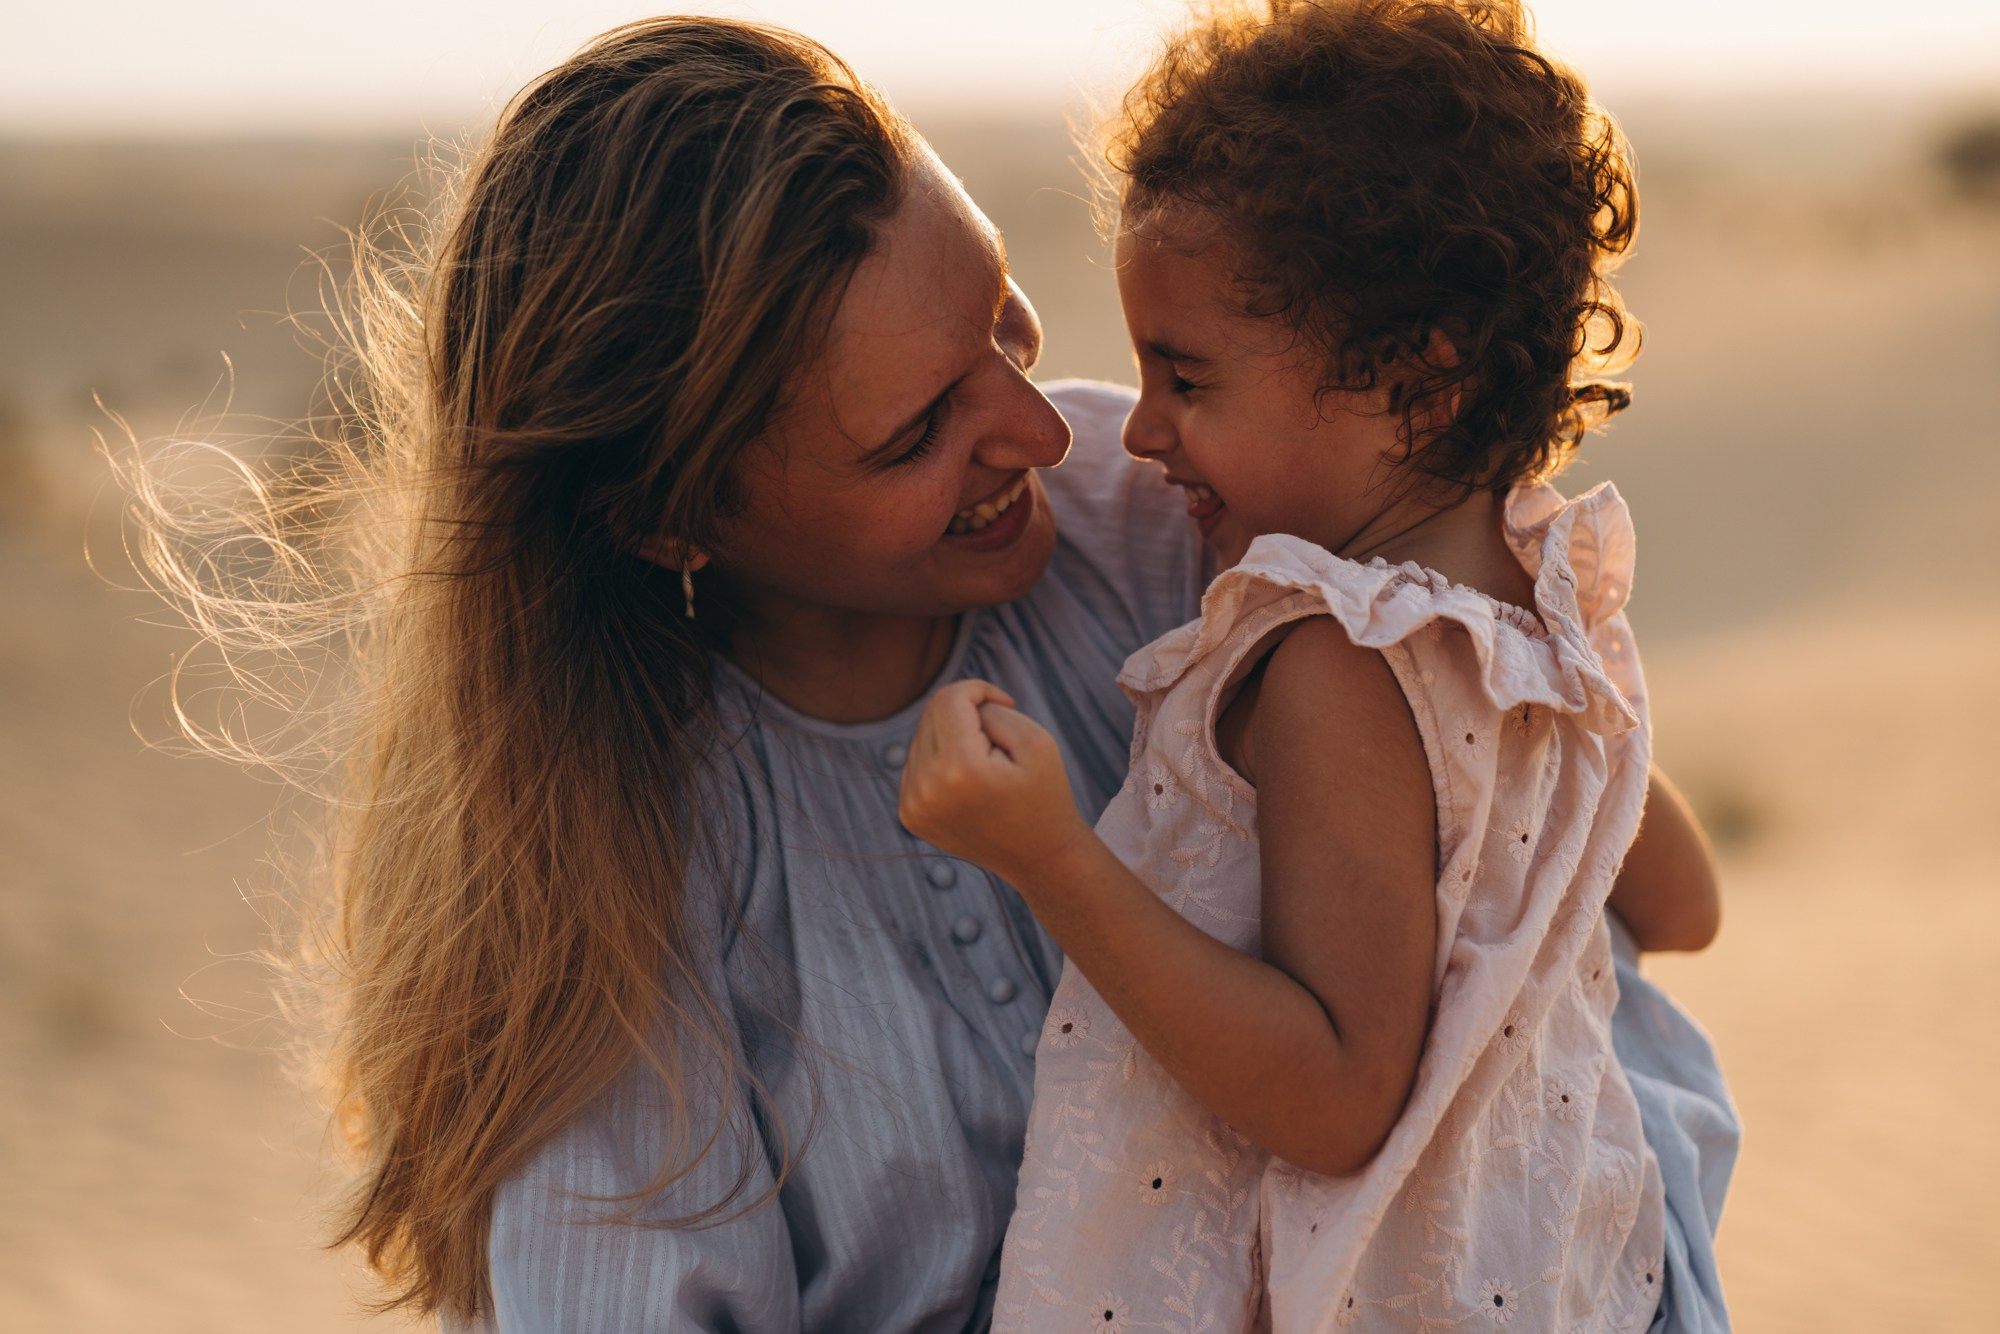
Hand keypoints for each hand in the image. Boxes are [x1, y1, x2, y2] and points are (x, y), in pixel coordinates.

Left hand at [898, 679, 1091, 883]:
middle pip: (931, 714)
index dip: (979, 689)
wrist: (1040, 858)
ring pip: (922, 737)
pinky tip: (968, 784)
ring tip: (986, 768)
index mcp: (959, 768)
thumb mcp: (1035, 741)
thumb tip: (958, 704)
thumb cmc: (1044, 795)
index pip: (950, 698)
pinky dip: (941, 761)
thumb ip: (992, 710)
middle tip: (1000, 742)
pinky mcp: (909, 815)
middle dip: (967, 715)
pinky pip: (916, 764)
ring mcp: (913, 805)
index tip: (1006, 703)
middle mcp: (926, 788)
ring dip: (953, 738)